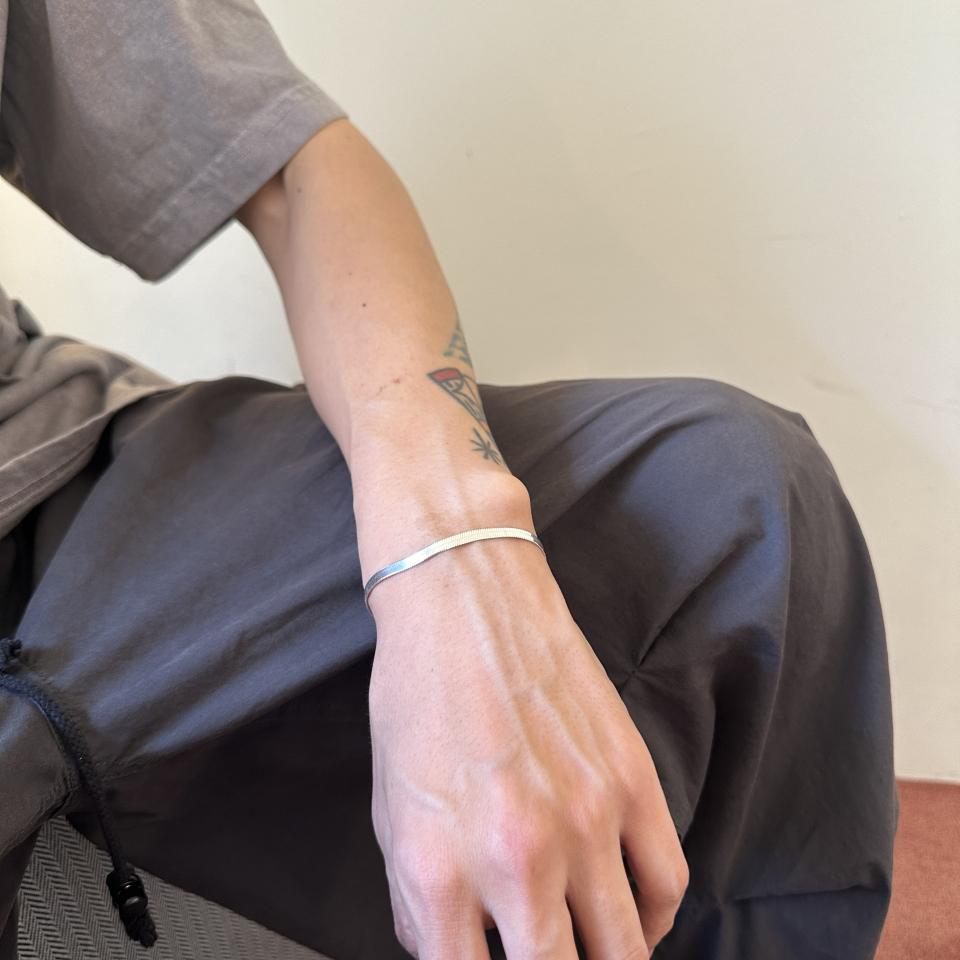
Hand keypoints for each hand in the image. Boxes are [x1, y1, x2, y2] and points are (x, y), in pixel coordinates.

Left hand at [368, 537, 687, 959]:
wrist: (464, 599)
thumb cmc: (416, 695)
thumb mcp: (388, 809)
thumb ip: (418, 901)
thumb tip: (455, 950)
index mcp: (440, 870)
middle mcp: (518, 858)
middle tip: (544, 958)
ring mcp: (586, 819)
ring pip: (626, 951)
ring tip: (589, 950)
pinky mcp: (632, 779)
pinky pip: (668, 884)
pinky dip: (653, 918)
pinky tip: (630, 915)